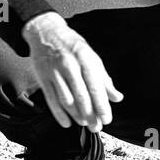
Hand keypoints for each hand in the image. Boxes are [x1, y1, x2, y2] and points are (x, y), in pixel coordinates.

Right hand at [21, 12, 122, 132]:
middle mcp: (70, 64)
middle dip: (90, 114)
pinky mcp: (42, 77)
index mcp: (85, 58)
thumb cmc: (73, 47)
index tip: (107, 119)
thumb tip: (117, 97)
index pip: (95, 86)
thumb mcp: (91, 57)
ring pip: (66, 99)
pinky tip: (67, 123)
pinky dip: (59, 114)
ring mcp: (54, 71)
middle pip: (81, 96)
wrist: (46, 32)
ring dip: (76, 115)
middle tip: (96, 127)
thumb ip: (104, 79)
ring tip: (84, 123)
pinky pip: (51, 99)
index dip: (102, 105)